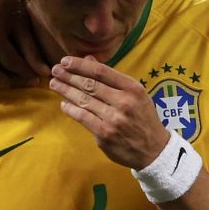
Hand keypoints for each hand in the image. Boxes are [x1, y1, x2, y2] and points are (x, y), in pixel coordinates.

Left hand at [49, 56, 169, 169]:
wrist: (154, 149)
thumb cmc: (143, 118)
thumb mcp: (135, 94)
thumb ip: (112, 78)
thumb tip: (89, 60)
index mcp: (133, 88)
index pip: (102, 72)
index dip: (80, 65)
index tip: (65, 61)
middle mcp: (124, 102)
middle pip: (90, 85)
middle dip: (69, 76)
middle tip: (54, 71)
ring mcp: (114, 119)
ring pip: (84, 100)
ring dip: (66, 91)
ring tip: (54, 84)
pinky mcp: (105, 134)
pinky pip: (83, 118)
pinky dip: (71, 109)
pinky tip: (64, 104)